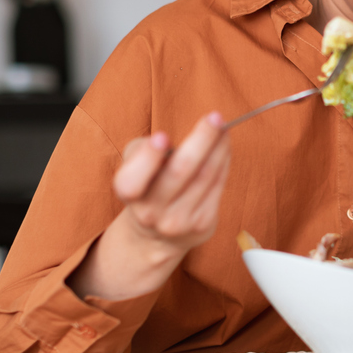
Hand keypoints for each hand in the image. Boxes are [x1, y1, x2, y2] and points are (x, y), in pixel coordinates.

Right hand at [113, 111, 231, 255]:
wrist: (157, 234)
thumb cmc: (147, 185)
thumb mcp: (133, 166)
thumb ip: (142, 150)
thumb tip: (166, 141)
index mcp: (128, 194)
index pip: (131, 181)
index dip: (147, 159)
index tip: (163, 137)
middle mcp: (151, 212)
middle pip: (180, 172)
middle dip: (201, 140)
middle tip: (215, 118)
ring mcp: (178, 221)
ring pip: (205, 176)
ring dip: (219, 147)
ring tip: (224, 128)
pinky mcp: (202, 224)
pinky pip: (217, 185)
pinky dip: (224, 161)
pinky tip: (224, 146)